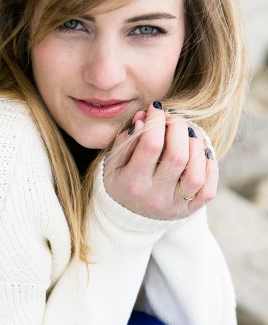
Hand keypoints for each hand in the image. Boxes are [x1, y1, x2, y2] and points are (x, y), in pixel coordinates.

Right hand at [103, 101, 217, 219]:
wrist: (127, 216)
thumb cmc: (120, 180)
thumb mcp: (113, 161)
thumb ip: (126, 139)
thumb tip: (144, 119)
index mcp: (131, 184)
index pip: (150, 145)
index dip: (157, 121)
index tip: (156, 108)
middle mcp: (154, 198)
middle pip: (177, 157)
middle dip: (178, 128)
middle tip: (174, 119)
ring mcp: (174, 206)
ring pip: (196, 175)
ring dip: (197, 147)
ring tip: (188, 135)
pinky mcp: (189, 211)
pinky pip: (208, 190)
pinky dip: (210, 168)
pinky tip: (202, 154)